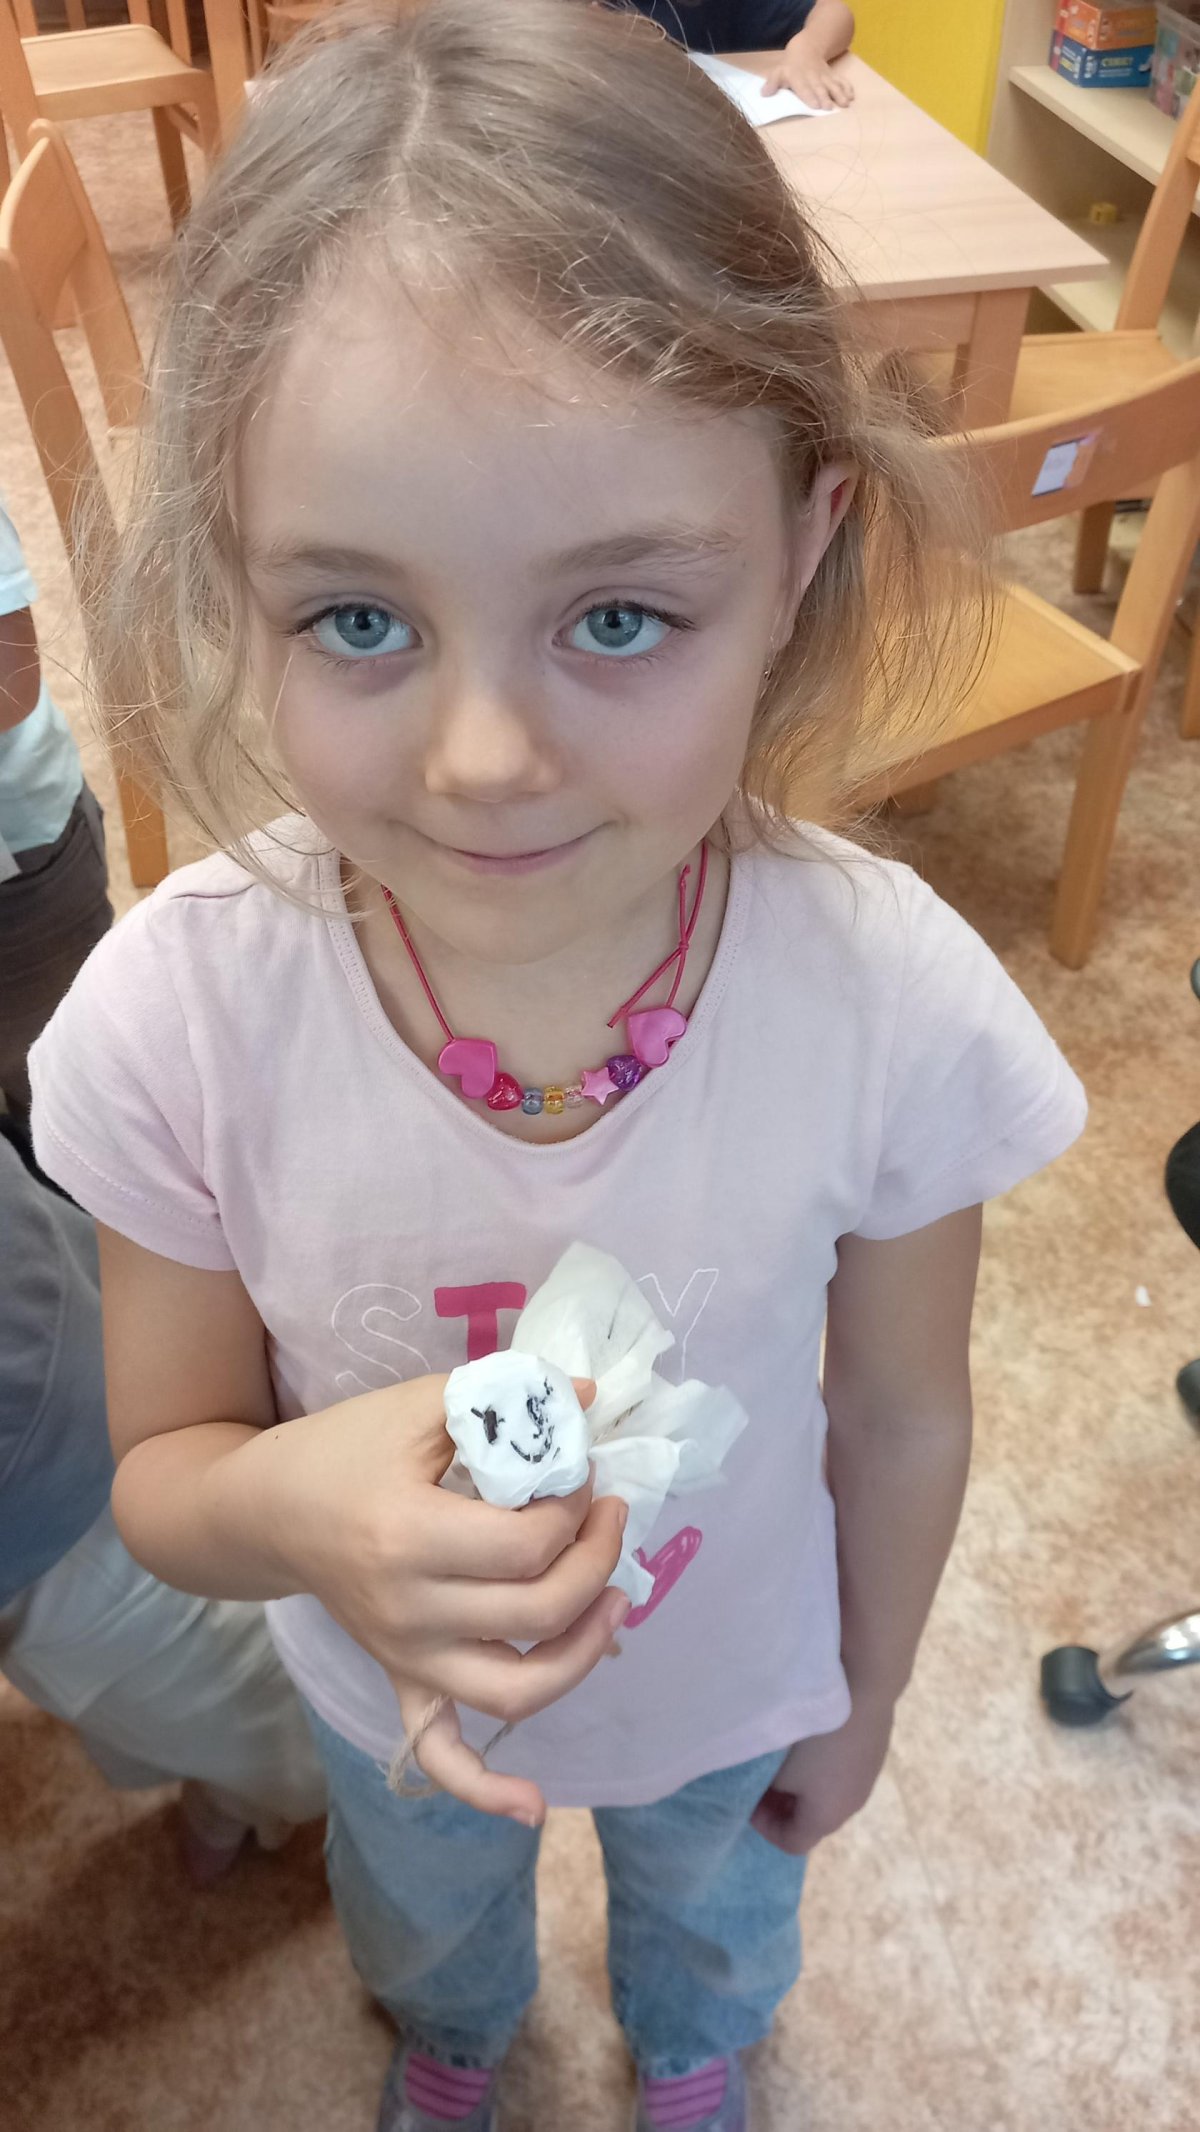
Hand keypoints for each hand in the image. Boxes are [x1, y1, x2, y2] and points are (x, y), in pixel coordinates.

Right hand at [267, 1373, 627, 1823]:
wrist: (265, 1510)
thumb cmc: (340, 1450)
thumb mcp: (415, 1407)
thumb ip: (502, 1398)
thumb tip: (585, 1396)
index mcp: (408, 1536)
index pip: (527, 1544)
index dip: (575, 1506)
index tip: (580, 1469)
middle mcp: (408, 1611)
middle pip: (537, 1615)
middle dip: (596, 1562)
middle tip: (608, 1512)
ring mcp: (404, 1656)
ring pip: (514, 1693)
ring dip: (583, 1653)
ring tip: (615, 1601)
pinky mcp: (401, 1678)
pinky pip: (441, 1754)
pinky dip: (488, 1790)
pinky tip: (535, 1809)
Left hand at [751, 1692, 893, 1853]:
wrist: (864, 1687)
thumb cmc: (813, 1735)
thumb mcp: (776, 1767)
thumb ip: (766, 1787)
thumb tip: (769, 1786)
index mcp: (827, 1817)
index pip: (793, 1842)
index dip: (765, 1828)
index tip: (749, 1799)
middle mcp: (852, 1803)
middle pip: (813, 1819)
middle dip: (784, 1805)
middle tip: (763, 1780)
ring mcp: (867, 1775)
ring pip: (830, 1792)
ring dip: (806, 1783)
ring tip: (786, 1756)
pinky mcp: (875, 1748)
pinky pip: (843, 1767)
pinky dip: (824, 1762)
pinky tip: (815, 1734)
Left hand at [761, 42, 853, 109]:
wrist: (806, 48)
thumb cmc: (790, 66)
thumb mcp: (778, 72)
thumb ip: (772, 83)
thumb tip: (764, 94)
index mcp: (798, 78)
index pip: (804, 88)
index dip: (809, 96)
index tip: (815, 106)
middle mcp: (813, 77)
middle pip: (820, 88)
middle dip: (825, 97)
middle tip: (829, 108)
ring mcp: (824, 77)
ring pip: (833, 85)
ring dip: (839, 94)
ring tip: (845, 103)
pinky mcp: (832, 76)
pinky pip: (841, 80)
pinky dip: (847, 87)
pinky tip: (852, 96)